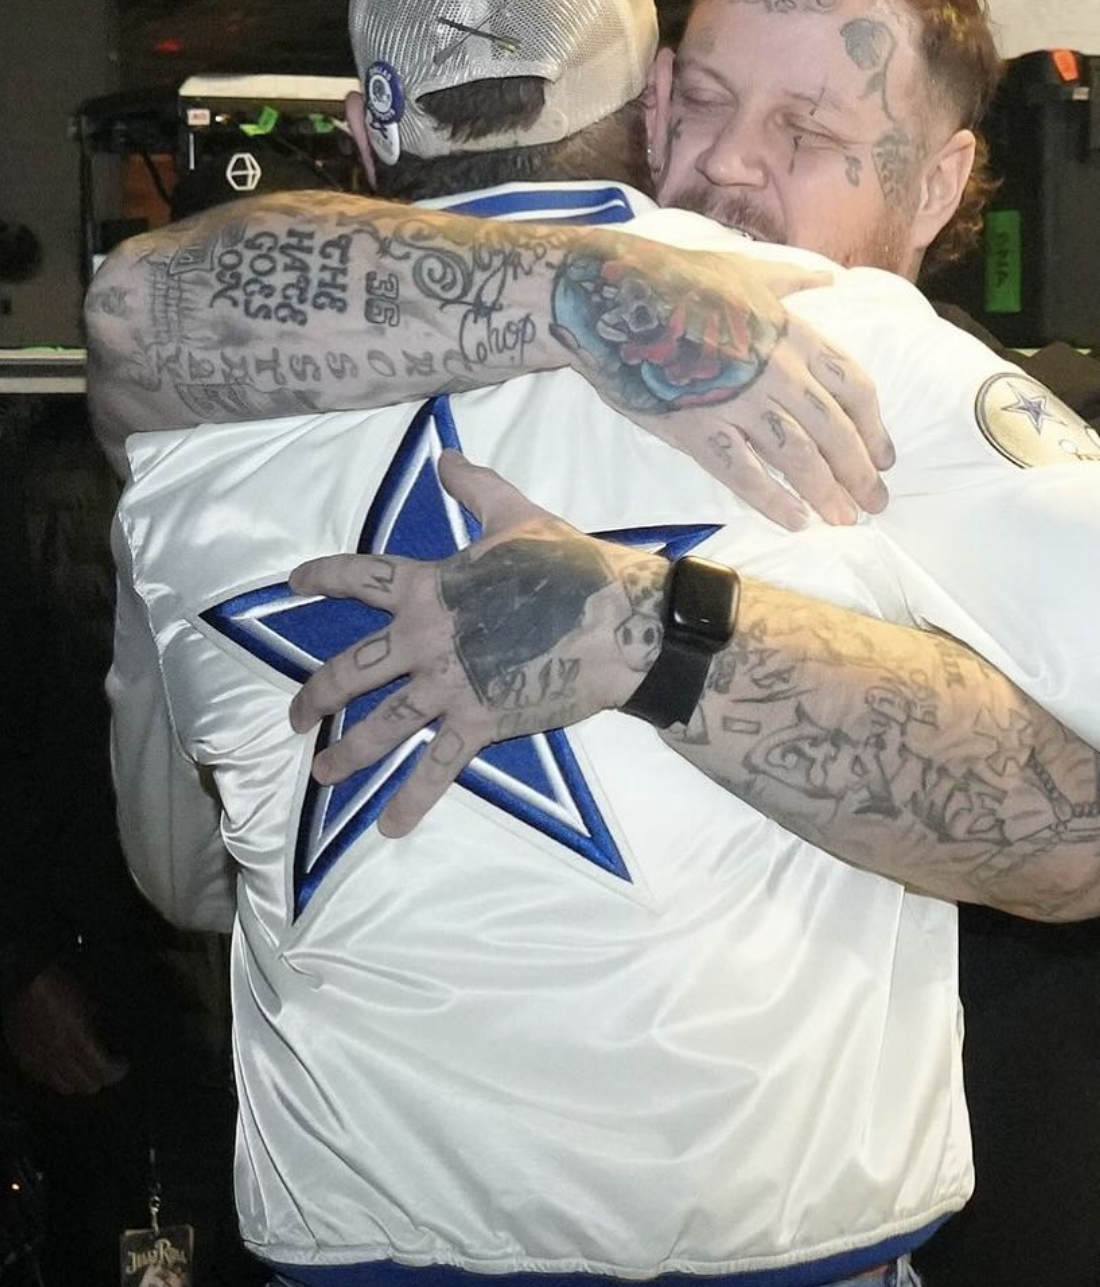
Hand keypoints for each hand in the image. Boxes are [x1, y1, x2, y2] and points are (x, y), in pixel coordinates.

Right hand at [2, 964, 128, 1095]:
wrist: (26, 982)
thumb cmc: (60, 986)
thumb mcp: (89, 1004)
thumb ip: (96, 1028)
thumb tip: (104, 1043)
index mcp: (78, 1039)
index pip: (103, 1070)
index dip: (117, 1070)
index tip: (122, 1064)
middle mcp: (58, 1055)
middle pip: (86, 1085)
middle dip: (101, 1078)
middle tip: (108, 1068)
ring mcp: (39, 1060)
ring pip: (65, 1087)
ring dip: (79, 1080)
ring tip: (87, 1070)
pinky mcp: (25, 1060)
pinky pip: (44, 1079)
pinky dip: (58, 1077)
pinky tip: (64, 1067)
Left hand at [288, 452, 663, 836]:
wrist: (619, 622)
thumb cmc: (573, 565)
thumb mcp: (520, 516)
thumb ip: (477, 490)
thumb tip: (445, 458)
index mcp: (431, 586)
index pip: (361, 578)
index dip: (322, 577)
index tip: (292, 583)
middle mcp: (427, 639)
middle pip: (354, 669)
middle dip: (318, 694)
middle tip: (296, 715)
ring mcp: (451, 686)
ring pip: (384, 725)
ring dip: (349, 753)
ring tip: (322, 775)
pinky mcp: (481, 723)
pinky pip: (438, 767)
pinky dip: (412, 800)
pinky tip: (389, 827)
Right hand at [556, 243, 893, 529]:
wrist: (611, 296)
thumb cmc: (676, 278)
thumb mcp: (745, 268)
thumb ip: (792, 280)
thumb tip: (829, 279)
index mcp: (793, 333)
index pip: (853, 387)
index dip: (874, 427)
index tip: (884, 456)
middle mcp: (776, 370)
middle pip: (834, 430)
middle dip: (860, 472)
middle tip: (875, 502)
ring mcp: (738, 400)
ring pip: (798, 456)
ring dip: (826, 492)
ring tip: (845, 520)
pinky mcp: (698, 427)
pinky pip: (744, 473)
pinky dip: (773, 500)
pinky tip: (795, 522)